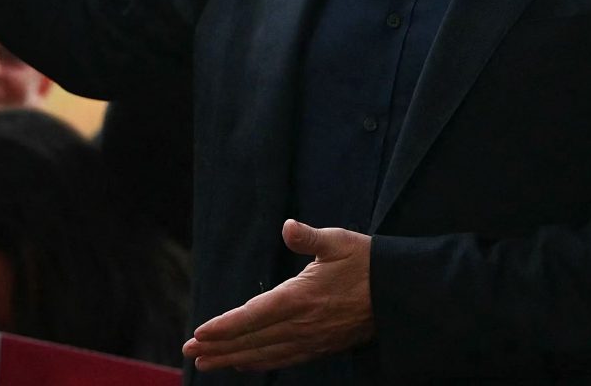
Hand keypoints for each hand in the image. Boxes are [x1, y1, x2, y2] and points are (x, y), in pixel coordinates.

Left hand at [184, 220, 373, 371]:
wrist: (401, 295)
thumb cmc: (367, 262)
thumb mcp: (339, 242)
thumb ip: (309, 238)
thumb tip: (288, 227)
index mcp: (301, 298)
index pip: (253, 316)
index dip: (224, 327)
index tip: (199, 333)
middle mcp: (303, 325)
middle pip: (252, 341)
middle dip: (218, 347)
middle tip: (190, 352)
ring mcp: (312, 340)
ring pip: (265, 354)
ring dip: (233, 359)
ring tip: (206, 362)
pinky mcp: (321, 347)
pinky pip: (283, 359)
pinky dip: (260, 362)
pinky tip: (244, 362)